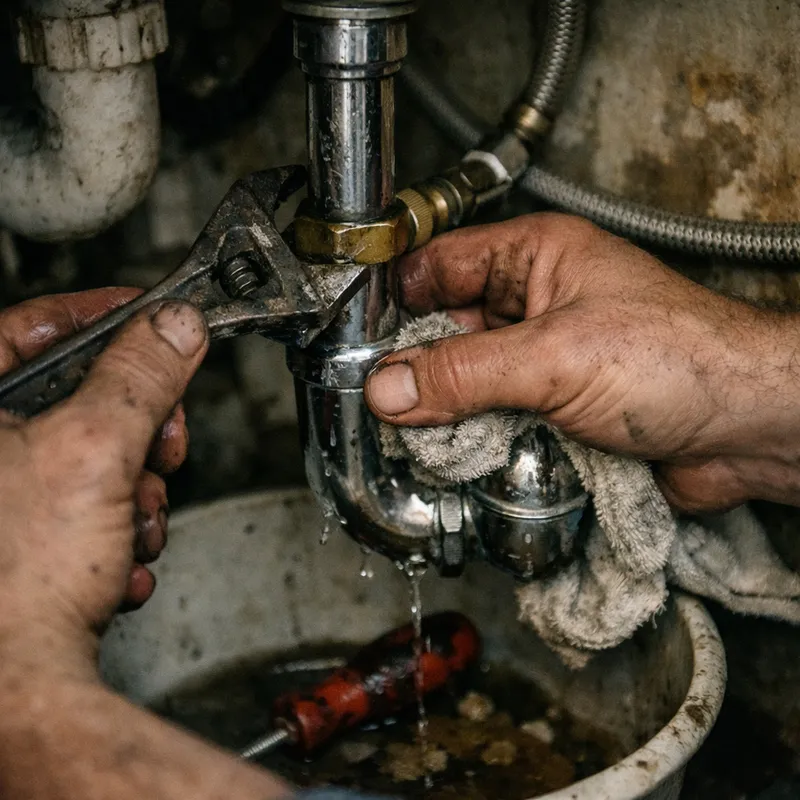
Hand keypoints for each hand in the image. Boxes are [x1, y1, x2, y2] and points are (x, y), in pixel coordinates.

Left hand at [0, 293, 206, 678]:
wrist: (12, 690)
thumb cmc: (13, 582)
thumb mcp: (96, 449)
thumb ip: (142, 376)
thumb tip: (174, 326)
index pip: (37, 323)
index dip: (106, 315)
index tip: (153, 319)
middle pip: (78, 399)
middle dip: (138, 431)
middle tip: (163, 448)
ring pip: (92, 459)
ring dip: (134, 492)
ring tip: (137, 526)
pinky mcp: (17, 539)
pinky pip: (83, 506)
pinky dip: (114, 529)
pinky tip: (118, 561)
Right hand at [365, 214, 799, 511]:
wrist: (747, 430)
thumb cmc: (680, 360)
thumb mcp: (555, 357)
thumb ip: (465, 375)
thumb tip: (389, 387)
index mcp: (533, 259)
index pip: (437, 267)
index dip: (392, 300)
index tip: (352, 340)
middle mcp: (533, 306)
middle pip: (446, 333)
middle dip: (416, 372)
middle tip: (381, 407)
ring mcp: (542, 362)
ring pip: (467, 386)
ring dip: (448, 417)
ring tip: (422, 441)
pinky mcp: (553, 411)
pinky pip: (495, 425)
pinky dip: (478, 445)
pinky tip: (465, 462)